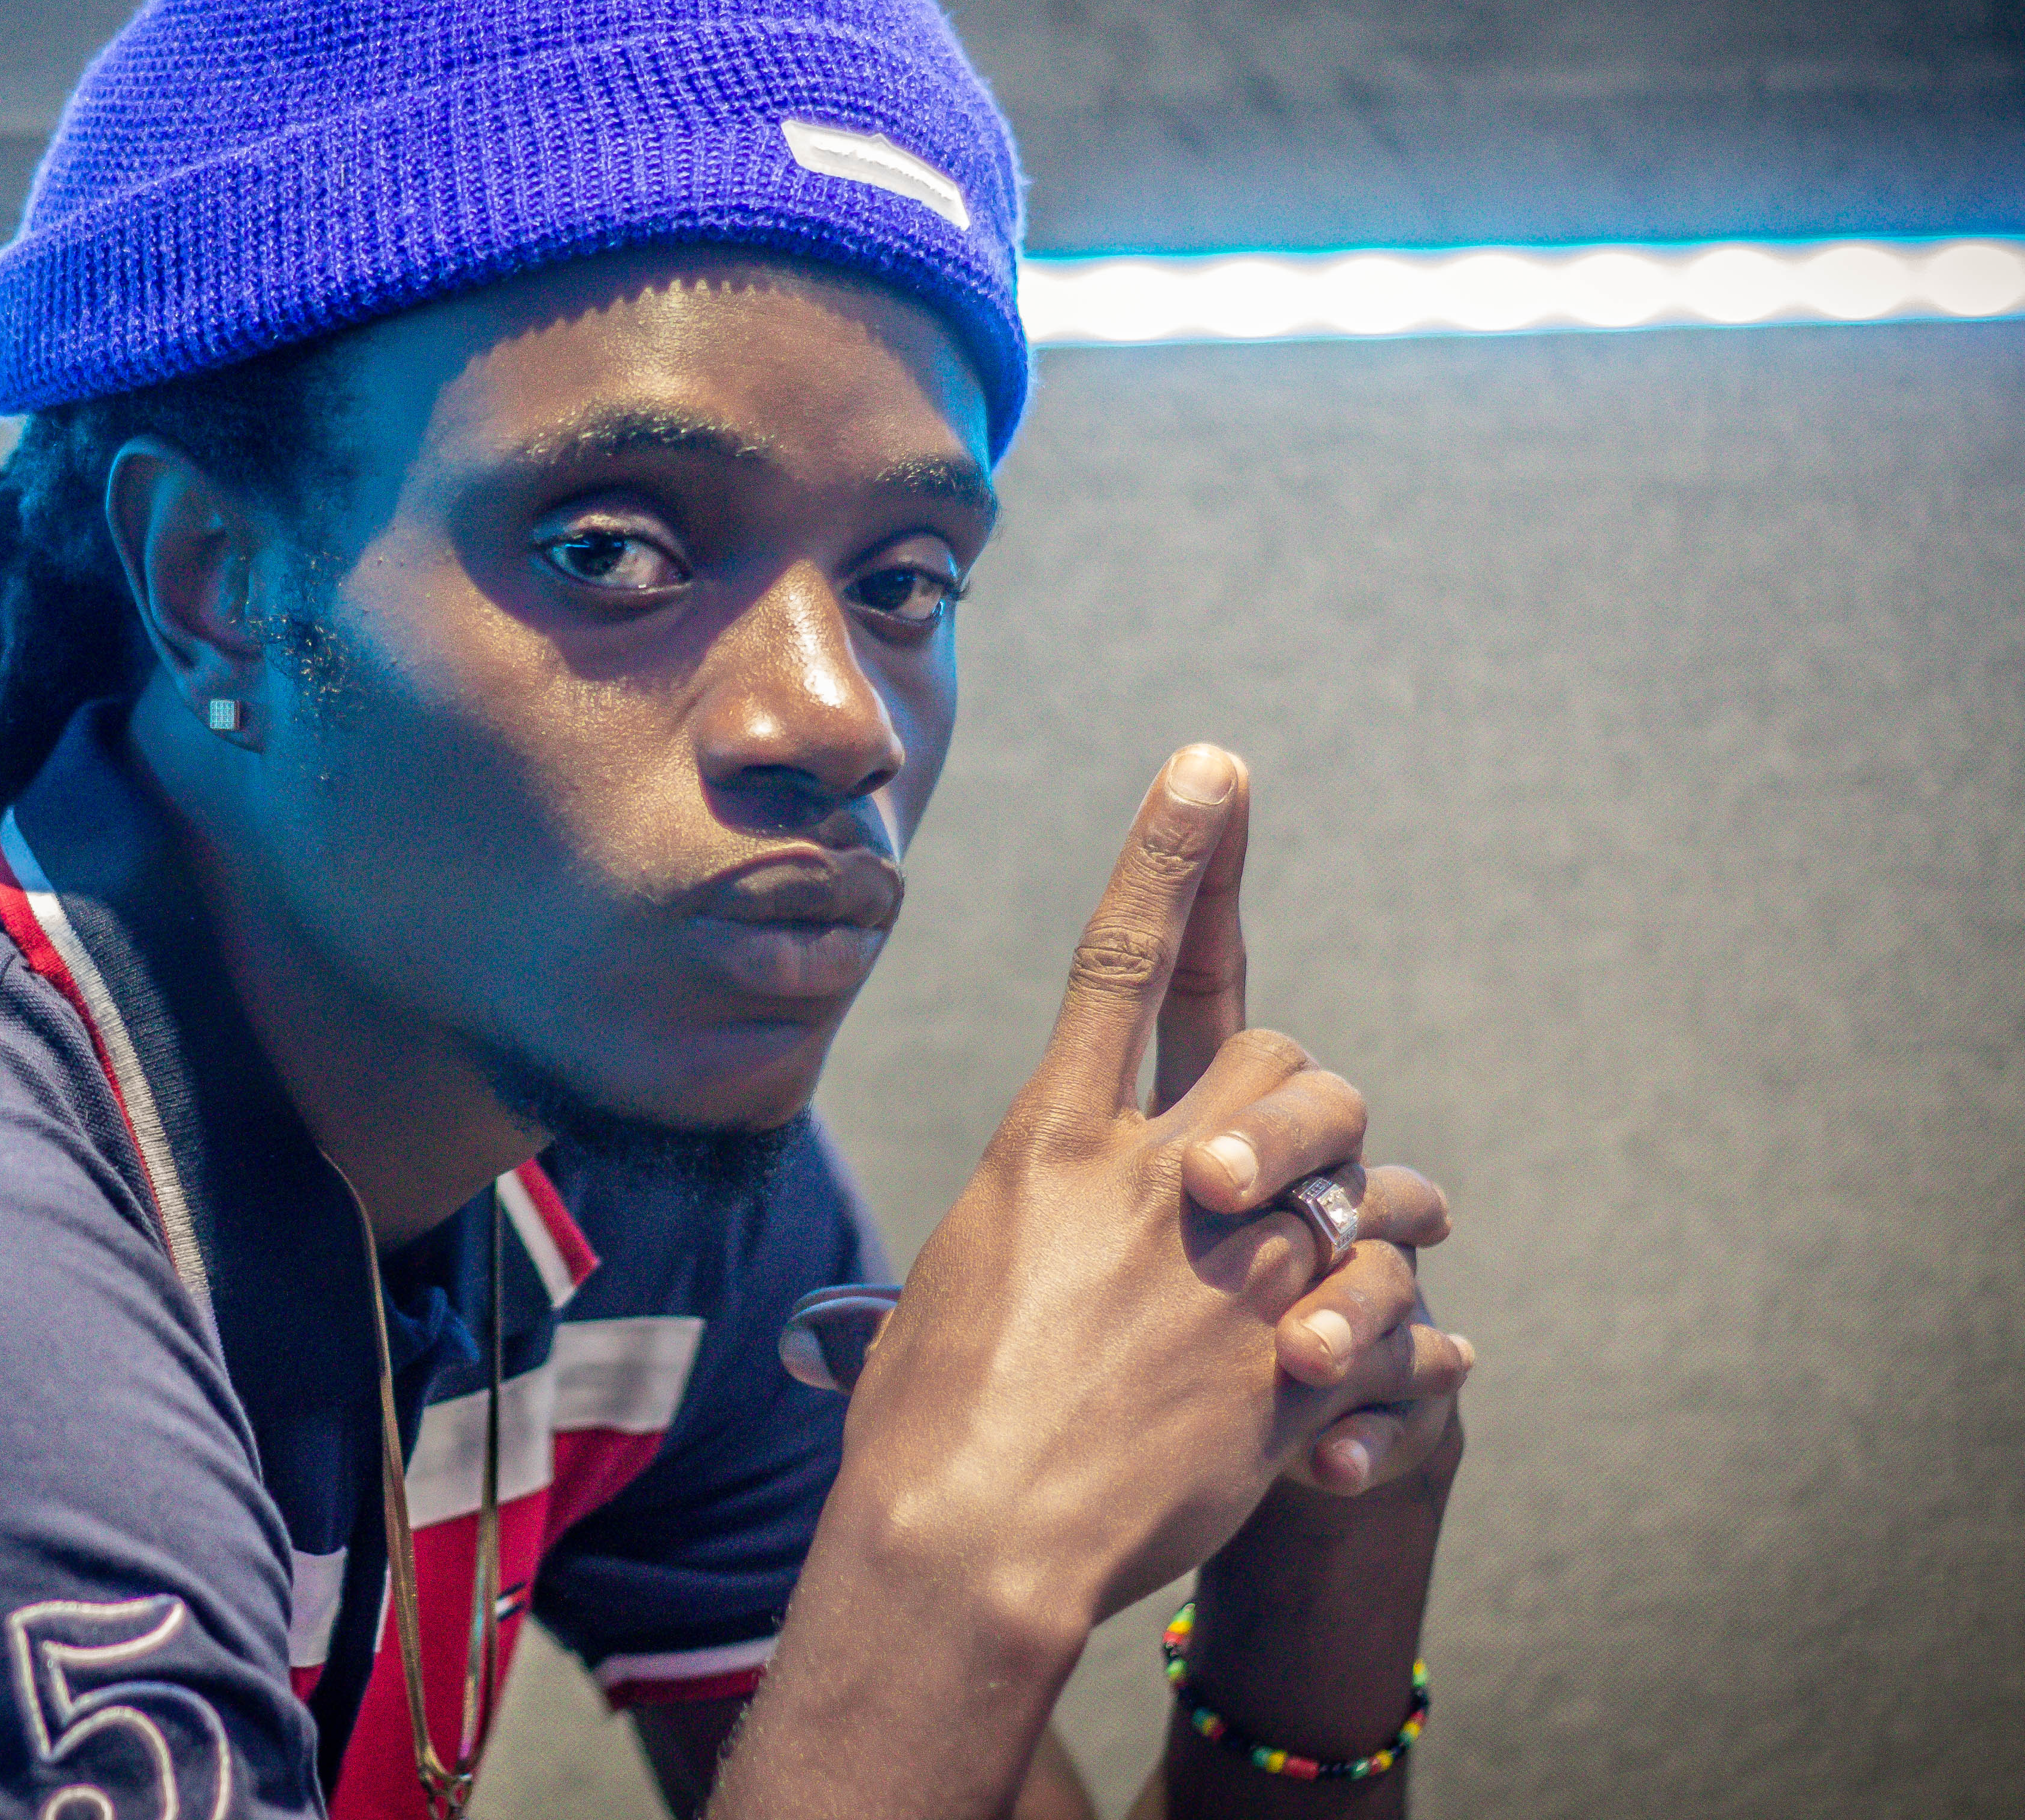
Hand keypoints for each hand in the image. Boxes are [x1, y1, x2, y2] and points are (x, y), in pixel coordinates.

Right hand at [828, 745, 1469, 1628]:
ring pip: (1355, 1181)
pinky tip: (1347, 1376)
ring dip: (1351, 1221)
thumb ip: (1022, 1229)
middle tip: (1259, 1177)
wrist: (971, 1547)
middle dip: (1293, 1107)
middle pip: (1280, 1066)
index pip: (1121, 962)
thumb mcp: (955, 1282)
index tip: (1214, 764)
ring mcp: (1231, 1273)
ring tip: (1308, 1292)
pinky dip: (1387, 1335)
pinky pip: (1386, 1307)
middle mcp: (1151, 1188)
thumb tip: (1027, 1231)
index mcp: (1048, 1149)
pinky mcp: (1288, 1366)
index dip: (1172, 854)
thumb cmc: (925, 1422)